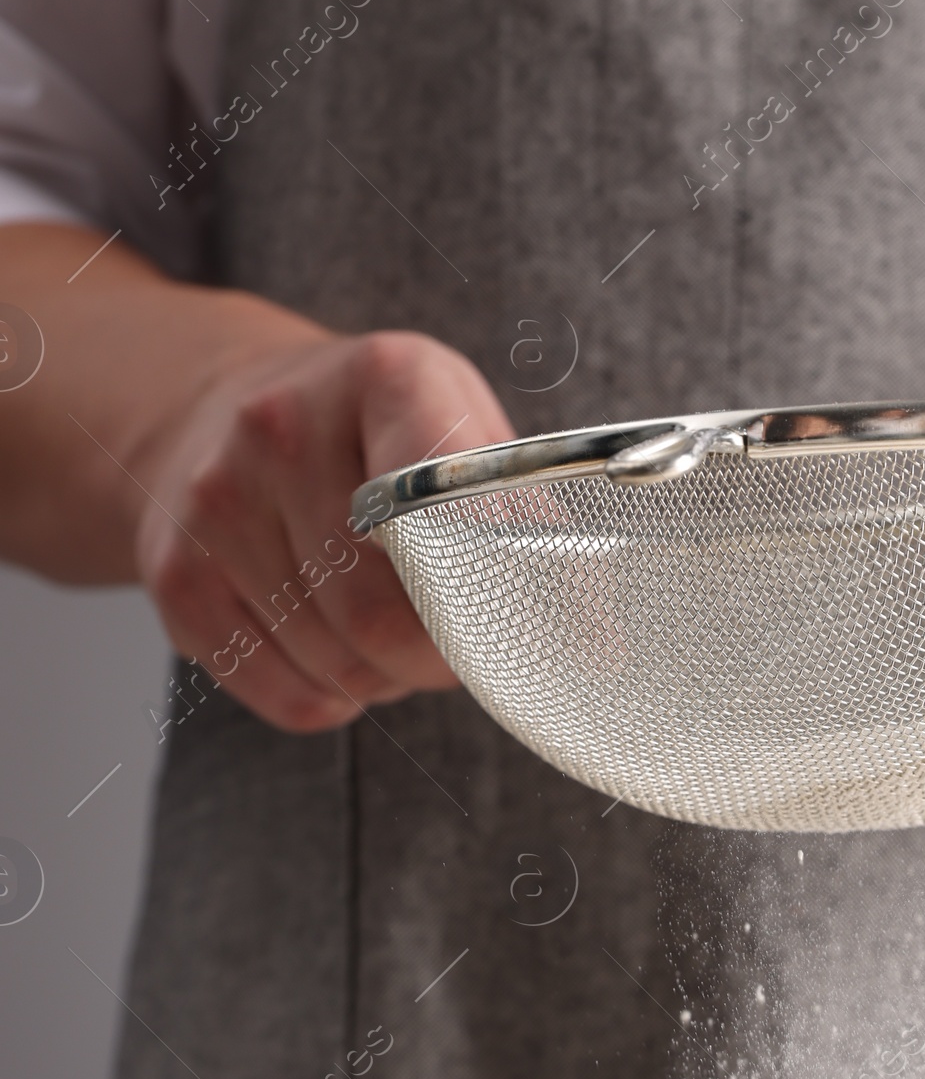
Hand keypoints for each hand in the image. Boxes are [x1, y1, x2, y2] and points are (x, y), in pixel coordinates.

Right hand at [136, 329, 514, 731]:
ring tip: (384, 626)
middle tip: (449, 642)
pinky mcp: (176, 574)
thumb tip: (595, 648)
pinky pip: (289, 697)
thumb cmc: (379, 447)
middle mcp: (283, 426)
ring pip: (339, 666)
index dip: (480, 598)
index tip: (503, 623)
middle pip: (383, 618)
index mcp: (386, 379)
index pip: (443, 518)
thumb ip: (536, 538)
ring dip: (384, 678)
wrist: (221, 412)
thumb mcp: (466, 449)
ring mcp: (216, 499)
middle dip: (434, 658)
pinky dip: (332, 698)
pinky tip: (331, 647)